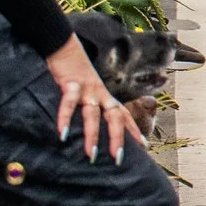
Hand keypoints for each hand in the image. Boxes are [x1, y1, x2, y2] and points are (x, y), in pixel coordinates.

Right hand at [43, 34, 143, 161]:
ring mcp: (87, 89)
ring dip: (92, 135)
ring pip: (93, 114)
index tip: (143, 146)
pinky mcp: (70, 84)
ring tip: (91, 154)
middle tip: (118, 159)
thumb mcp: (87, 88)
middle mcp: (100, 93)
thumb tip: (86, 126)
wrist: (64, 46)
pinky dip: (65, 118)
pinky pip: (68, 103)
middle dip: (118, 138)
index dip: (133, 130)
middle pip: (115, 117)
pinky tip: (61, 134)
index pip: (124, 115)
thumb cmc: (75, 71)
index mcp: (105, 96)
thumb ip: (90, 104)